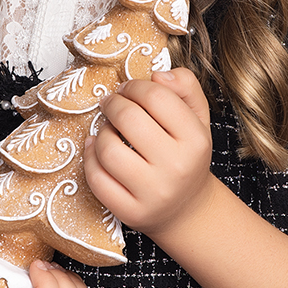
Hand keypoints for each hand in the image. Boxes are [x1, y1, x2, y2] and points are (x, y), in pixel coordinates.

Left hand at [83, 68, 214, 236]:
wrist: (187, 210)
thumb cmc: (186, 157)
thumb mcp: (197, 119)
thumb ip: (185, 87)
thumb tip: (158, 75)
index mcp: (196, 140)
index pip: (157, 97)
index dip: (135, 86)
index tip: (127, 89)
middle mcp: (177, 167)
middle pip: (129, 119)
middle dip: (113, 104)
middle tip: (111, 103)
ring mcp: (153, 193)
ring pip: (108, 149)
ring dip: (101, 132)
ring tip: (108, 130)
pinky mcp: (131, 212)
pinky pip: (96, 178)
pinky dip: (90, 158)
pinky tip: (96, 150)